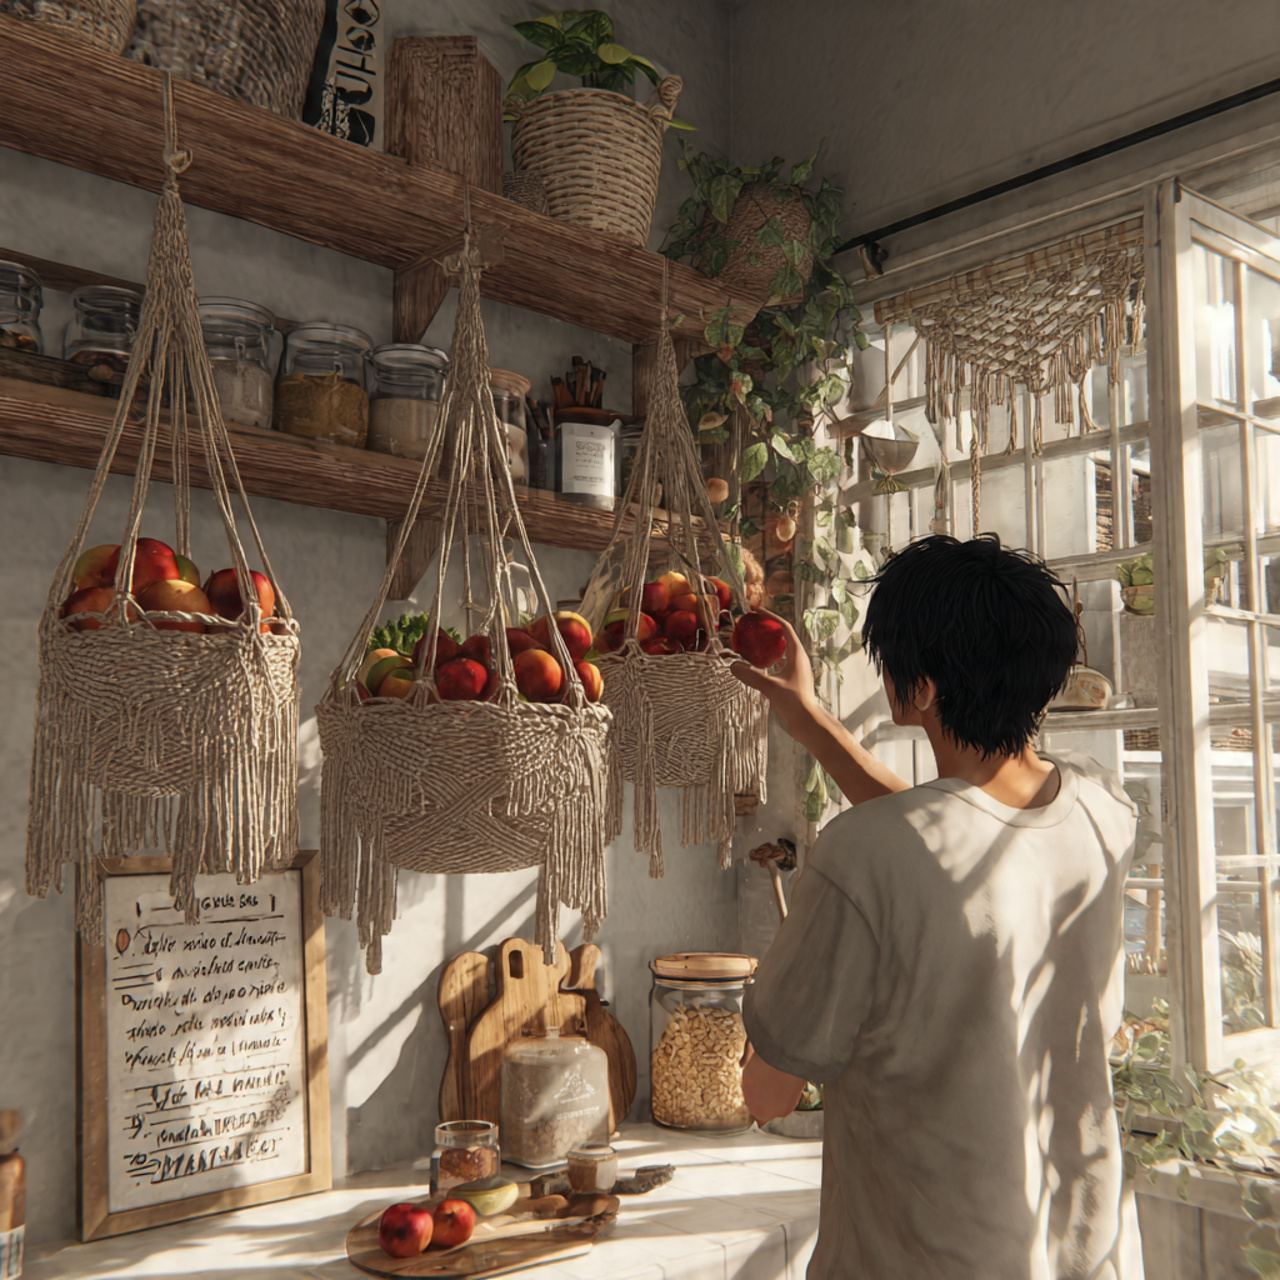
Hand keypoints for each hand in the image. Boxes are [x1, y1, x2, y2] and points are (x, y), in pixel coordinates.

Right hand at [730, 610, 819, 738]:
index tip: (756, 611)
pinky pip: (779, 659)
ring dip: (767, 641)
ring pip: (781, 648)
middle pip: (782, 635)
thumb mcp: (770, 687)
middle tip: (752, 624)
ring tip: (752, 639)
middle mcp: (798, 657)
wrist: (806, 721)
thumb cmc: (794, 702)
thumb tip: (733, 666)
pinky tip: (756, 662)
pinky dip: (767, 655)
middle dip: (767, 627)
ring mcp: (796, 668)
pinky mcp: (793, 677)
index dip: (770, 617)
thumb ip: (751, 675)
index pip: (784, 627)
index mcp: (797, 653)